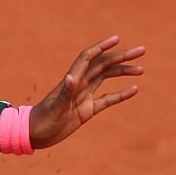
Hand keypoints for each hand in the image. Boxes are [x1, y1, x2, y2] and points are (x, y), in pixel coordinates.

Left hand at [29, 36, 144, 149]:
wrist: (33, 135)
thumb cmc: (41, 121)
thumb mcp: (54, 108)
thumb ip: (64, 93)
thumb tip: (72, 77)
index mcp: (71, 81)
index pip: (88, 58)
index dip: (102, 47)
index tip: (117, 39)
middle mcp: (79, 85)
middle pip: (103, 65)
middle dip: (122, 57)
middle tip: (142, 51)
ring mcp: (84, 96)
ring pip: (107, 79)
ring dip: (124, 72)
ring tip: (141, 69)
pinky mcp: (87, 110)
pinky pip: (107, 99)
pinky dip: (121, 94)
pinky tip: (134, 89)